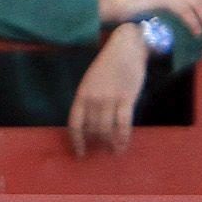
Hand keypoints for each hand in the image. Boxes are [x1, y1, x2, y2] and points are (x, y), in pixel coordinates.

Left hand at [69, 24, 149, 156]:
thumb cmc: (109, 64)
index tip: (80, 153)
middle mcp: (94, 98)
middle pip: (93, 129)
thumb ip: (91, 100)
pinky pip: (123, 124)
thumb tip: (93, 121)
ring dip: (110, 143)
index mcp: (82, 94)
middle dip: (97, 142)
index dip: (77, 141)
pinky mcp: (126, 99)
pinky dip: (123, 138)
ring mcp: (110, 99)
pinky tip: (122, 146)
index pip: (75, 123)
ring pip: (107, 129)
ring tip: (113, 151)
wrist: (126, 48)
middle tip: (102, 151)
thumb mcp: (92, 81)